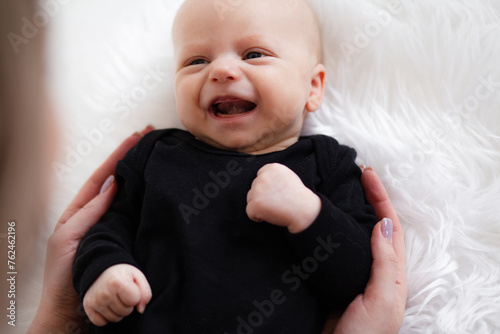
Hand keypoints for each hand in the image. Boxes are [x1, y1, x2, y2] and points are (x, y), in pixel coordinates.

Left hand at [28, 126, 153, 333]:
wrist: (71, 313)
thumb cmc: (63, 277)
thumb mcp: (68, 238)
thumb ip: (89, 212)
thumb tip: (111, 185)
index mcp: (80, 212)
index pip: (102, 178)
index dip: (118, 156)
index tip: (135, 137)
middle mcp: (99, 216)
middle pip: (118, 182)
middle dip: (132, 158)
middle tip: (150, 138)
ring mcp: (113, 228)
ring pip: (130, 198)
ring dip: (142, 177)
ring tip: (157, 157)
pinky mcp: (126, 242)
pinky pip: (137, 218)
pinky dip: (146, 203)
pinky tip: (158, 194)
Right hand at [83, 264, 151, 325]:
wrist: (101, 270)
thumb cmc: (122, 274)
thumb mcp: (137, 276)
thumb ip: (145, 292)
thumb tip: (141, 310)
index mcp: (117, 283)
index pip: (134, 301)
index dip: (135, 296)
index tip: (131, 288)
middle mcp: (104, 294)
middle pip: (126, 312)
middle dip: (127, 304)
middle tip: (122, 293)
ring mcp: (95, 302)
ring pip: (115, 318)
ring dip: (118, 311)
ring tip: (115, 298)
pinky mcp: (88, 308)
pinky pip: (102, 322)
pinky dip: (106, 316)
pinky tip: (107, 305)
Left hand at [246, 163, 320, 232]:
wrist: (304, 210)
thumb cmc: (298, 196)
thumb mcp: (288, 176)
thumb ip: (273, 175)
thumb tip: (261, 178)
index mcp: (271, 168)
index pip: (260, 176)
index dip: (266, 187)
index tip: (275, 192)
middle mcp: (263, 177)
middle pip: (254, 187)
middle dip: (262, 196)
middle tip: (277, 201)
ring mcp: (258, 190)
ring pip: (250, 199)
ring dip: (259, 205)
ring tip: (274, 208)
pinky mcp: (255, 204)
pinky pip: (250, 212)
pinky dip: (257, 217)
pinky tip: (270, 215)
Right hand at [321, 167, 406, 333]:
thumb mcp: (382, 300)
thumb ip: (385, 263)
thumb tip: (384, 223)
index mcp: (391, 271)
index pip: (388, 225)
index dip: (379, 198)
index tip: (366, 175)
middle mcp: (373, 267)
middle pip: (372, 224)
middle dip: (365, 198)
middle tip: (351, 175)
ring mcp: (352, 271)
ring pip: (351, 234)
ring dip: (346, 211)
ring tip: (334, 190)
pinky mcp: (332, 277)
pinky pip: (332, 247)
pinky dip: (328, 230)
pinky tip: (318, 221)